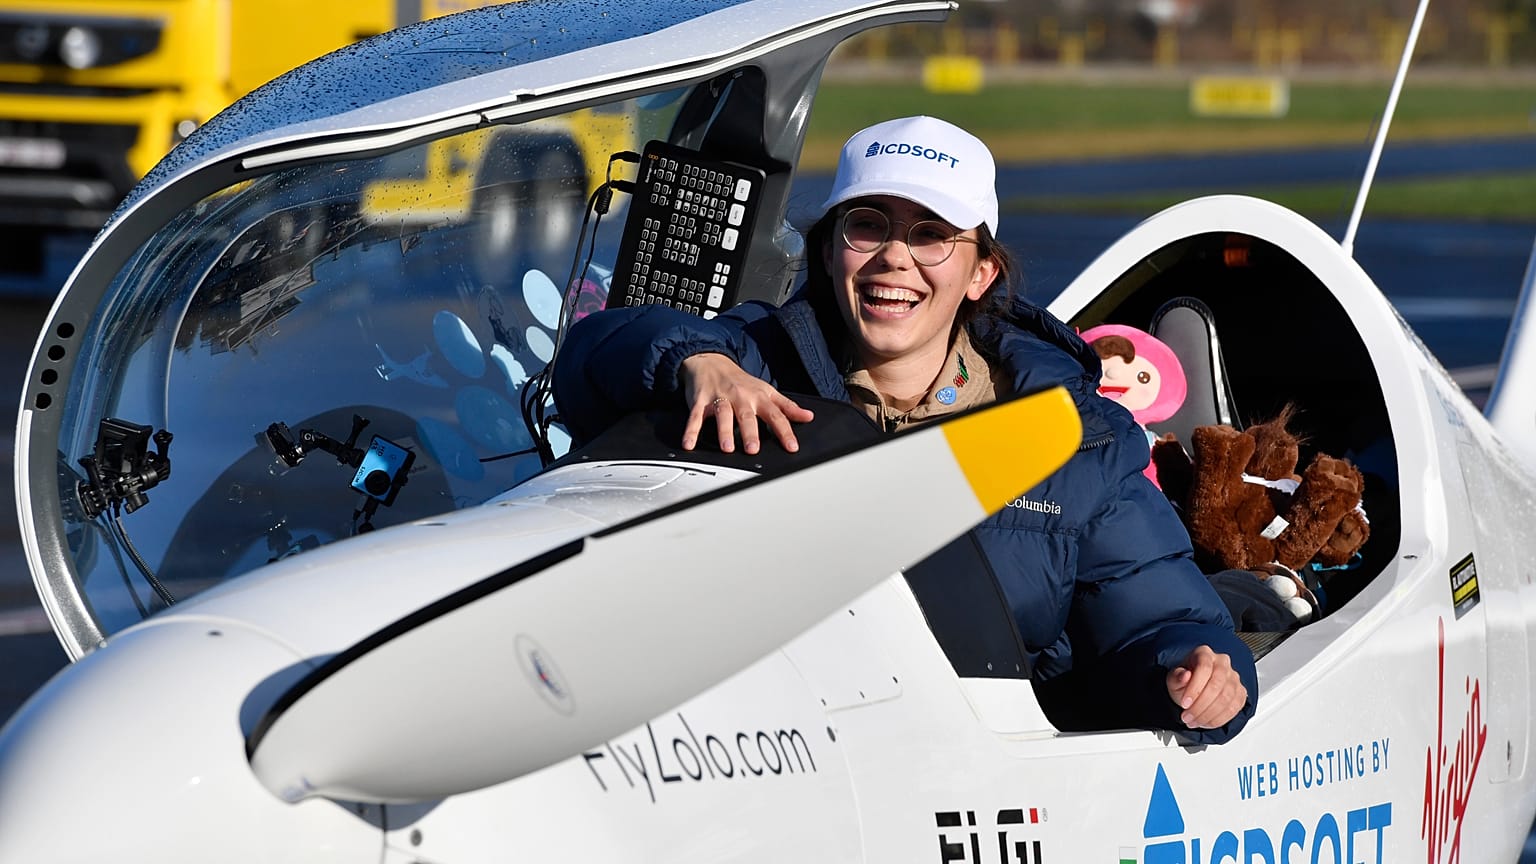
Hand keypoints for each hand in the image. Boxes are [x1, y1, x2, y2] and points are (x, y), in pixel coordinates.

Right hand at [680, 353, 814, 454]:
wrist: (711, 361)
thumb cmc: (740, 381)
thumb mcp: (766, 391)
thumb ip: (787, 406)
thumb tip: (808, 416)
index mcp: (758, 397)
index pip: (775, 415)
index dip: (785, 431)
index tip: (792, 447)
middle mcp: (740, 397)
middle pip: (747, 416)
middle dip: (750, 432)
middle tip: (753, 449)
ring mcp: (719, 398)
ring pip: (722, 416)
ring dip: (723, 432)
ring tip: (727, 448)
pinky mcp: (700, 401)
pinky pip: (695, 417)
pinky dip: (691, 430)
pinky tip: (689, 443)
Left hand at [1166, 645, 1246, 729]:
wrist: (1193, 690)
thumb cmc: (1184, 682)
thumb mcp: (1173, 679)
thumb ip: (1176, 677)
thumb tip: (1184, 675)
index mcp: (1204, 654)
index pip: (1204, 668)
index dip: (1194, 688)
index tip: (1184, 703)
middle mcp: (1222, 663)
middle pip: (1216, 685)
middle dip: (1200, 705)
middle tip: (1187, 717)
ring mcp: (1233, 678)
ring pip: (1226, 698)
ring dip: (1208, 715)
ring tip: (1194, 722)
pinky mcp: (1240, 692)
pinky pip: (1234, 708)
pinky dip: (1219, 719)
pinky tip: (1206, 722)